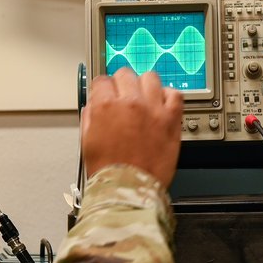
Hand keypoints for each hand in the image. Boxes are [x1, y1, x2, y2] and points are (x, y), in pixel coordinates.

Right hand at [81, 68, 182, 188]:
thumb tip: (94, 107)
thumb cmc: (109, 171)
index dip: (103, 88)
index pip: (102, 80)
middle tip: (124, 97)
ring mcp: (153, 109)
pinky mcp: (171, 119)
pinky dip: (169, 96)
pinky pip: (175, 95)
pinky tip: (163, 105)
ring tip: (145, 99)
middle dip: (122, 84)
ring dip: (145, 86)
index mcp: (105, 106)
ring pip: (151, 78)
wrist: (129, 188)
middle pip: (125, 74)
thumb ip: (90, 118)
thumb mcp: (86, 141)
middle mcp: (130, 102)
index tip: (107, 94)